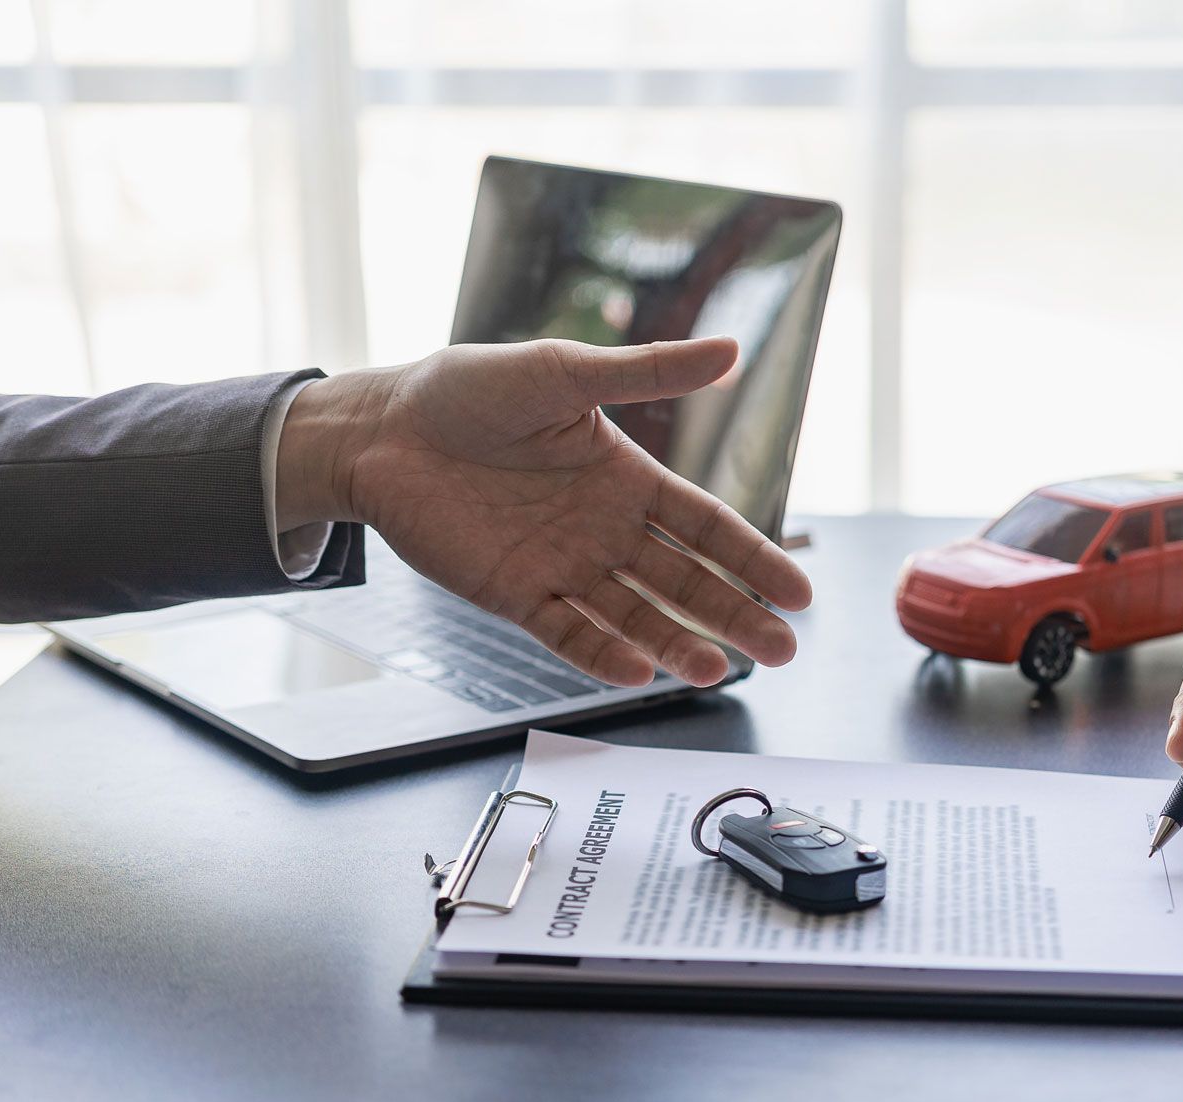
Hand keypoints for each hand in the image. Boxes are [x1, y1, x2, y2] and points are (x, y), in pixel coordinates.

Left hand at [276, 337, 811, 687]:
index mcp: (626, 478)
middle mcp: (603, 529)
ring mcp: (561, 567)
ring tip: (713, 669)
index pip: (706, 526)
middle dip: (735, 615)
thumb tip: (732, 350)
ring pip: (633, 616)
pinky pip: (565, 632)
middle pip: (684, 582)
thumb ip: (647, 371)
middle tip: (782, 651)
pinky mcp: (513, 595)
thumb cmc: (469, 389)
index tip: (799, 593)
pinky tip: (637, 671)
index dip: (753, 558)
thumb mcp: (564, 371)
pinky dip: (600, 654)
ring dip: (674, 643)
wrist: (382, 428)